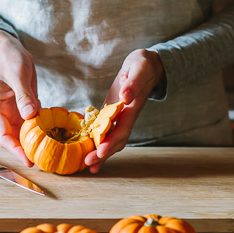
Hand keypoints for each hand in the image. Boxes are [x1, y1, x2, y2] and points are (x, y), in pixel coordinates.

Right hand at [0, 28, 39, 165]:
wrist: (8, 47)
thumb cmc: (7, 57)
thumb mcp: (16, 74)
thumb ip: (23, 95)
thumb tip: (30, 115)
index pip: (3, 136)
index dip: (15, 150)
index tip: (28, 160)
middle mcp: (4, 114)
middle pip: (15, 139)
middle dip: (28, 151)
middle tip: (45, 162)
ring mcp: (15, 111)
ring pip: (25, 133)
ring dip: (37, 142)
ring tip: (52, 153)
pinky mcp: (25, 106)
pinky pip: (35, 122)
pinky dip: (44, 128)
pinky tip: (56, 135)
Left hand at [85, 48, 164, 172]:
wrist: (145, 66)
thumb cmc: (142, 66)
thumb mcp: (139, 69)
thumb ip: (133, 83)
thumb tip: (125, 96)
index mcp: (132, 109)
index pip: (122, 130)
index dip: (111, 142)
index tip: (100, 151)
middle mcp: (126, 117)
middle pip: (116, 140)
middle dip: (103, 154)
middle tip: (89, 164)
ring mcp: (119, 117)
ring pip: (111, 139)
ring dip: (100, 153)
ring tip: (89, 166)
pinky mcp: (111, 114)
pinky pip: (105, 132)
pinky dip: (97, 142)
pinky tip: (88, 151)